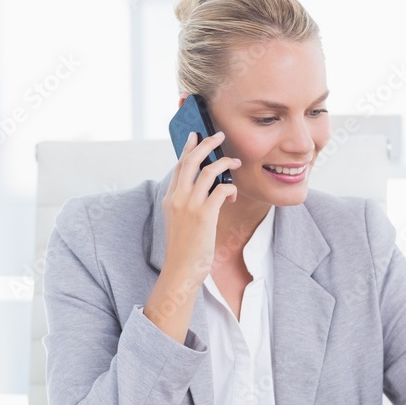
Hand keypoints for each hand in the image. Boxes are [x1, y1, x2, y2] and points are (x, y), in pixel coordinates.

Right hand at [161, 131, 240, 286]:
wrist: (180, 270)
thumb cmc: (183, 249)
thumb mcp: (179, 221)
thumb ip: (186, 204)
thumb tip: (205, 190)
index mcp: (170, 198)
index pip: (179, 166)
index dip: (188, 148)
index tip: (195, 136)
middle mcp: (177, 198)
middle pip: (191, 161)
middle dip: (206, 144)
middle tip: (219, 135)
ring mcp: (190, 205)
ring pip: (208, 171)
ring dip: (225, 163)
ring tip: (235, 162)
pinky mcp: (204, 214)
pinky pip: (222, 189)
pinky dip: (231, 188)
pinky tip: (233, 195)